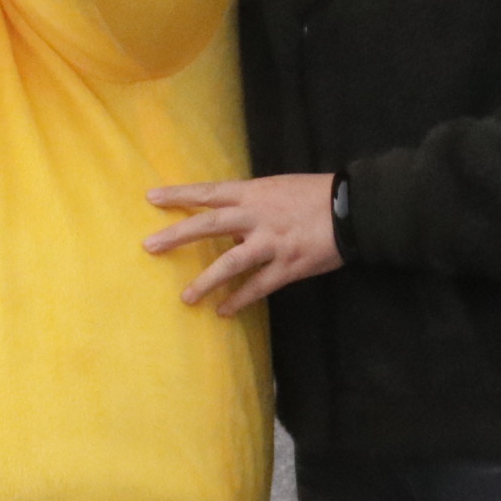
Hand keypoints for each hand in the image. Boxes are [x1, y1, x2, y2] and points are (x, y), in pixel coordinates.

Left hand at [143, 173, 340, 314]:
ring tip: (186, 297)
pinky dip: (239, 299)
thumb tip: (226, 222)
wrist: (351, 209)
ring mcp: (272, 243)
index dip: (179, 194)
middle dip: (177, 236)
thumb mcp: (277, 188)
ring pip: (231, 263)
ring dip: (206, 281)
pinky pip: (259, 286)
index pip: (208, 192)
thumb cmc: (313, 194)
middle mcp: (257, 216)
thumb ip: (250, 204)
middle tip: (150, 247)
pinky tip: (223, 311)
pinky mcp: (288, 266)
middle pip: (209, 225)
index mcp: (253, 193)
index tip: (151, 197)